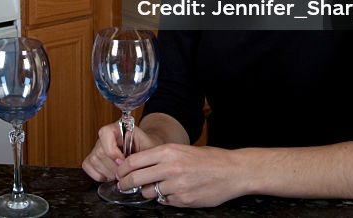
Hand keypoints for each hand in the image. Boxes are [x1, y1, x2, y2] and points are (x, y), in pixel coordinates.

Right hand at [82, 120, 159, 182]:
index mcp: (119, 128)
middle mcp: (105, 136)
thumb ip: (141, 155)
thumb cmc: (147, 148)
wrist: (146, 150)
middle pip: (99, 152)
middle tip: (124, 173)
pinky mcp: (93, 157)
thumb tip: (132, 167)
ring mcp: (98, 146)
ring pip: (93, 160)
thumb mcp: (150, 149)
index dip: (112, 150)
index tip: (122, 162)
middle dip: (113, 167)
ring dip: (107, 172)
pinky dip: (98, 175)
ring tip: (119, 175)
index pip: (105, 133)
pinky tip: (109, 176)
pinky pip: (87, 166)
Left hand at [117, 144, 247, 207]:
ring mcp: (177, 185)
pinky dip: (166, 198)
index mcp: (168, 152)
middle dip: (126, 183)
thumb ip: (161, 157)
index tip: (119, 173)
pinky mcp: (184, 200)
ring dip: (150, 191)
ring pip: (150, 192)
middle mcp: (170, 168)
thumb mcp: (182, 150)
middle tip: (123, 185)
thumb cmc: (209, 159)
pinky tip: (176, 191)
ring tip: (158, 186)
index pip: (134, 161)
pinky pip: (166, 201)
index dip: (123, 169)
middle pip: (136, 178)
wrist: (233, 171)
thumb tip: (140, 166)